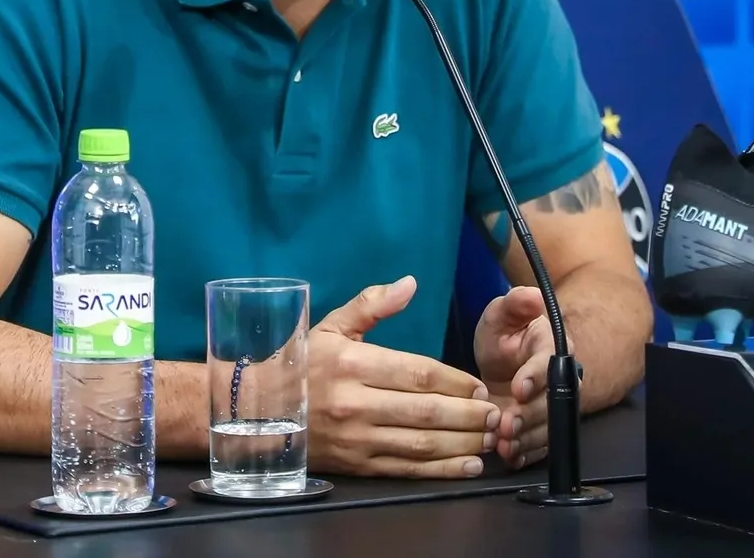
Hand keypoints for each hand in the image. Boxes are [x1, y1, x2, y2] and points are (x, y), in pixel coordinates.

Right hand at [308, 276, 499, 478]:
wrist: (257, 410)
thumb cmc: (299, 364)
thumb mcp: (330, 327)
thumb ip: (372, 305)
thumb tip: (409, 283)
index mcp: (353, 364)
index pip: (418, 373)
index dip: (456, 382)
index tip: (480, 386)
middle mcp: (356, 402)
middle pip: (426, 410)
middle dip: (469, 414)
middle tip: (496, 413)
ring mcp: (357, 438)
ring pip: (422, 443)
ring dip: (463, 442)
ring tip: (490, 437)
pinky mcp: (357, 465)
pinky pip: (407, 469)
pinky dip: (442, 469)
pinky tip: (469, 465)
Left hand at [473, 286, 551, 468]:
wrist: (511, 360)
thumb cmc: (507, 334)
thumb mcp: (502, 314)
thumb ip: (515, 304)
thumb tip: (532, 294)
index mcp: (553, 347)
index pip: (549, 362)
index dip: (535, 376)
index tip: (519, 388)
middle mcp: (561, 379)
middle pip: (551, 401)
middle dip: (529, 415)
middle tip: (506, 425)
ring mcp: (554, 406)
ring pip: (547, 426)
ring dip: (526, 438)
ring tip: (503, 445)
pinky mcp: (543, 427)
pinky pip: (541, 443)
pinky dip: (525, 453)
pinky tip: (509, 457)